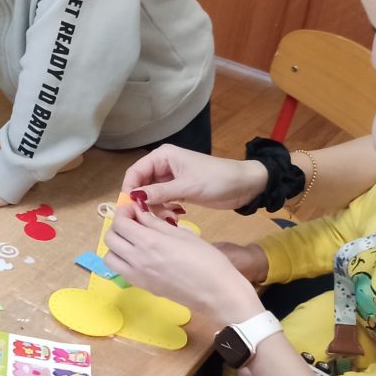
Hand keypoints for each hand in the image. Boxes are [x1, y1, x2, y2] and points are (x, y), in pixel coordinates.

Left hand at [103, 205, 257, 322]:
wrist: (216, 292)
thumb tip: (140, 212)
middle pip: (110, 238)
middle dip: (118, 226)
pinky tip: (138, 255)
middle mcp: (137, 259)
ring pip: (109, 256)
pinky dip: (122, 260)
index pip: (120, 223)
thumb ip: (156, 223)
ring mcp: (137, 275)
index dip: (124, 212)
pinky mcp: (141, 286)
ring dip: (117, 245)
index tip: (135, 209)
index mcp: (149, 242)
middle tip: (134, 223)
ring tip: (134, 240)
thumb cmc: (206, 260)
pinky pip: (120, 270)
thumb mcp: (183, 234)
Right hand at [122, 145, 266, 208]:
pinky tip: (175, 217)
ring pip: (151, 195)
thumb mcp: (187, 187)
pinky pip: (163, 200)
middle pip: (141, 184)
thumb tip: (133, 197)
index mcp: (163, 156)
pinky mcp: (178, 190)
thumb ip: (159, 192)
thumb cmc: (217, 180)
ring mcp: (170, 178)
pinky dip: (165, 209)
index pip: (135, 172)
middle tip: (150, 218)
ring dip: (156, 208)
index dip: (129, 189)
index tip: (130, 209)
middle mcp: (163, 165)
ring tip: (169, 218)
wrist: (245, 185)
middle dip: (144, 202)